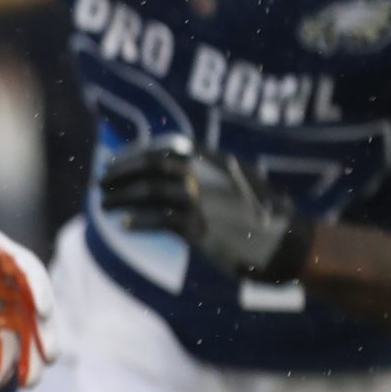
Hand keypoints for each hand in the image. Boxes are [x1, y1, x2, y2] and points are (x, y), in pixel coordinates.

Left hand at [95, 133, 300, 278]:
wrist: (288, 243)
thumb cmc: (264, 216)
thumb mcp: (240, 183)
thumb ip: (212, 174)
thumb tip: (183, 168)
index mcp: (216, 161)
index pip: (167, 149)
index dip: (136, 154)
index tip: (114, 162)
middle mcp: (208, 175)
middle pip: (153, 167)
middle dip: (122, 173)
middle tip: (102, 182)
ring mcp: (204, 200)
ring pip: (150, 191)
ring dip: (122, 197)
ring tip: (104, 204)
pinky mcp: (201, 228)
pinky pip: (160, 220)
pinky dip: (139, 221)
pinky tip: (123, 224)